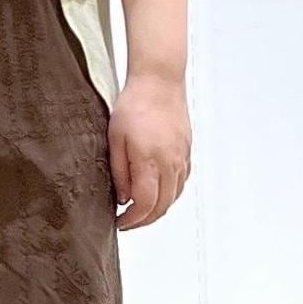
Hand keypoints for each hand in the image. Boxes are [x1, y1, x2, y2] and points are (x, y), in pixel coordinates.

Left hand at [108, 72, 190, 228]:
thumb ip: (120, 172)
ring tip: (140, 209)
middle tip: (128, 222)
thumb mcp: (115, 139)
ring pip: (174, 196)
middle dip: (144, 219)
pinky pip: (181, 181)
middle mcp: (171, 163)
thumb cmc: (135, 104)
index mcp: (151, 161)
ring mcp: (182, 158)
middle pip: (162, 206)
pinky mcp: (187, 151)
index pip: (145, 204)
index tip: (120, 223)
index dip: (132, 220)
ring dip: (158, 208)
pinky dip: (170, 193)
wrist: (160, 80)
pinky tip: (157, 191)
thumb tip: (124, 198)